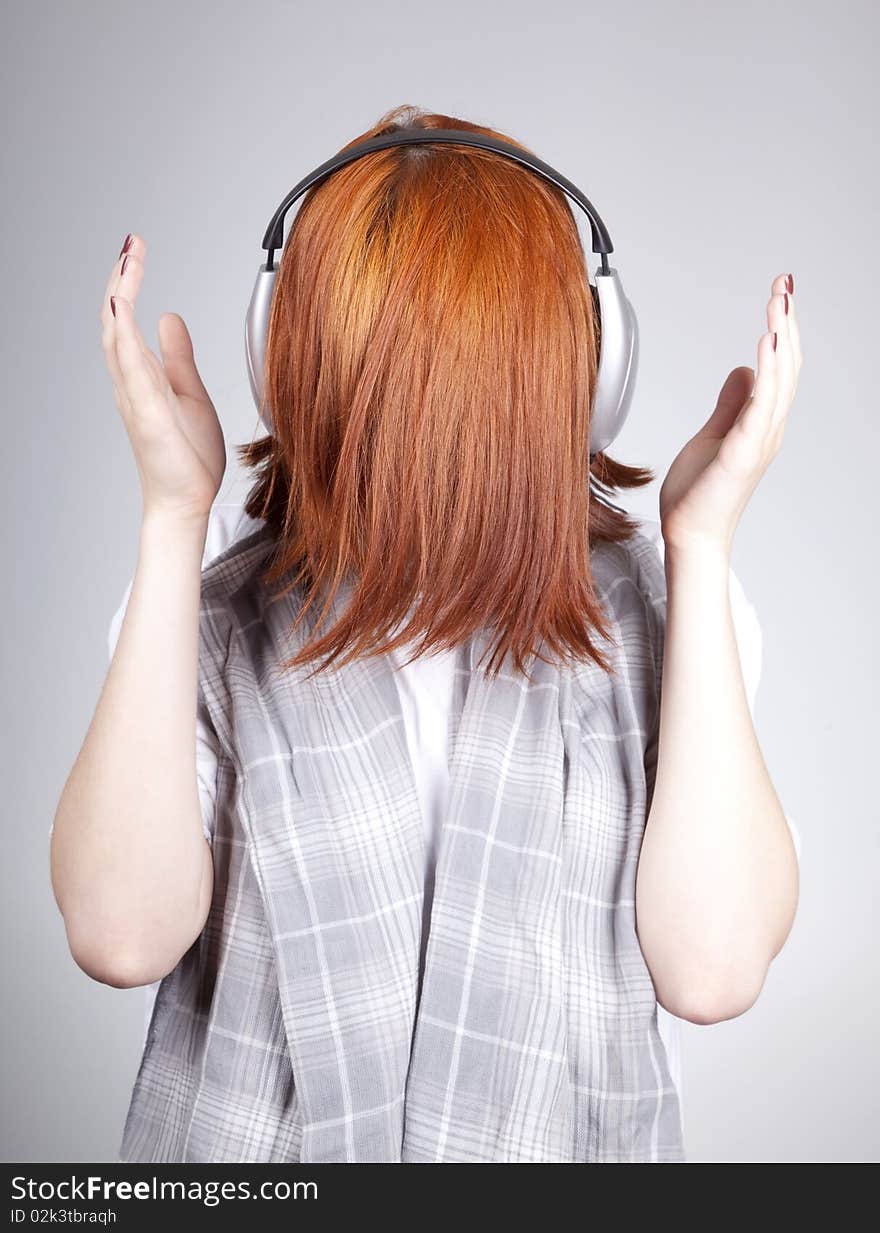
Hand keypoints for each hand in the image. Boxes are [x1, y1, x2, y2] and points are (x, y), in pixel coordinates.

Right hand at [100, 233, 225, 521]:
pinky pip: (130, 370)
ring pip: (116, 338)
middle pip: (114, 322)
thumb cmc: (186, 456)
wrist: (187, 501)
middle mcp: (130, 383)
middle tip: (130, 244)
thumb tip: (169, 318)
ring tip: (126, 260)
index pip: (126, 319)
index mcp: (140, 376)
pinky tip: (123, 308)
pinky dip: (124, 336)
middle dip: (121, 279)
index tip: (138, 248)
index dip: (128, 283)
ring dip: (120, 296)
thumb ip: (178, 356)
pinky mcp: (147, 414)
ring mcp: (135, 398)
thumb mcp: (189, 391)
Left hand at [658, 272, 801, 557]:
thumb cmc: (699, 493)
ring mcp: (759, 440)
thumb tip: (743, 370)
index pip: (780, 368)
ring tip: (780, 301)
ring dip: (781, 337)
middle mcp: (768, 429)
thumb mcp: (713, 435)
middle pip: (788, 366)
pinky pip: (760, 406)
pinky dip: (766, 372)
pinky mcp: (743, 452)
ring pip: (780, 380)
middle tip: (785, 283)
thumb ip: (730, 404)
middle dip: (787, 322)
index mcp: (762, 423)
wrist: (689, 535)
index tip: (780, 293)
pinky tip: (764, 343)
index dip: (783, 330)